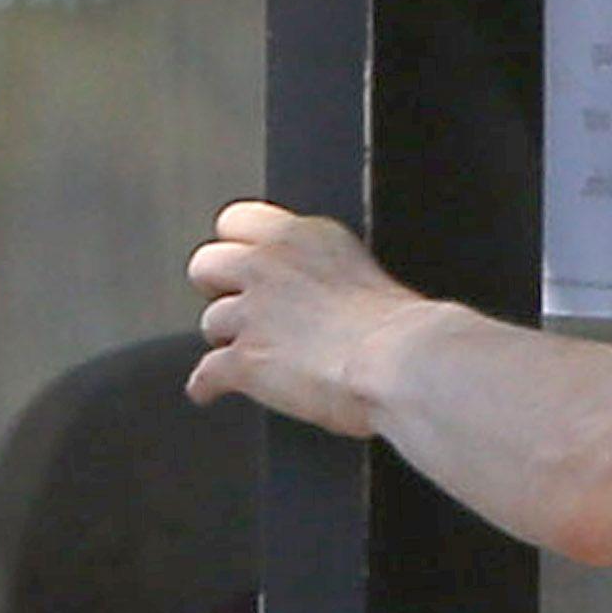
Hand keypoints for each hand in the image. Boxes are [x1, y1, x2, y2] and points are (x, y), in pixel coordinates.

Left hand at [186, 203, 442, 435]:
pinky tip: (208, 391)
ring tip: (245, 355)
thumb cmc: (404, 330)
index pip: (236, 221)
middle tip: (236, 308)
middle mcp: (269, 266)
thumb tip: (316, 300)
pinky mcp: (245, 360)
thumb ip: (323, 273)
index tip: (244, 267)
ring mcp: (253, 312)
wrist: (405, 363)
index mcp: (302, 237)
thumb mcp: (361, 272)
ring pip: (210, 322)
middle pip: (206, 264)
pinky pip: (206, 373)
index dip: (237, 248)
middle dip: (216, 289)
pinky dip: (207, 385)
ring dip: (226, 340)